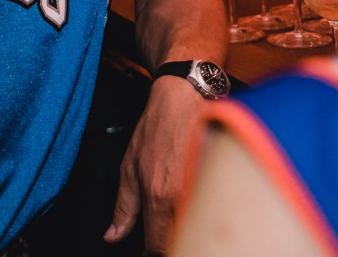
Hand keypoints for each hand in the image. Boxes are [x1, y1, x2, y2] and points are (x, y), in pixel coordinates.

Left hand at [105, 76, 213, 251]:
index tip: (150, 250)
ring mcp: (208, 189)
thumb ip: (123, 208)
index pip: (158, 248)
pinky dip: (208, 213)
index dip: (152, 253)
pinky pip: (217, 210)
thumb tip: (112, 236)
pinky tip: (201, 203)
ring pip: (200, 228)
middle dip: (173, 242)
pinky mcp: (225, 180)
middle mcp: (186, 197)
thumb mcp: (129, 167)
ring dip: (190, 228)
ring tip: (182, 214)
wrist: (185, 96)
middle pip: (182, 242)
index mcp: (160, 197)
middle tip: (165, 232)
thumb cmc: (157, 127)